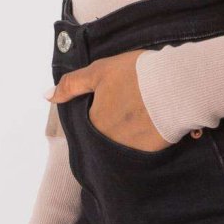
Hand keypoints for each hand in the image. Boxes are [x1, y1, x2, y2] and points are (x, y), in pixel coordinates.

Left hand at [46, 50, 174, 151]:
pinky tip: (157, 118)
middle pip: (108, 133)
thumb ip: (72, 85)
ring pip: (126, 140)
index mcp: (95, 123)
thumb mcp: (99, 71)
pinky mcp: (153, 152)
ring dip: (133, 129)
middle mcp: (110, 142)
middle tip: (132, 102)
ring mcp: (132, 149)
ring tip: (145, 109)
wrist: (177, 85)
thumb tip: (47, 96)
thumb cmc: (136, 74)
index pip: (90, 120)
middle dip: (118, 120)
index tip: (116, 95)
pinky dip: (149, 135)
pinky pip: (146, 146)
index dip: (102, 106)